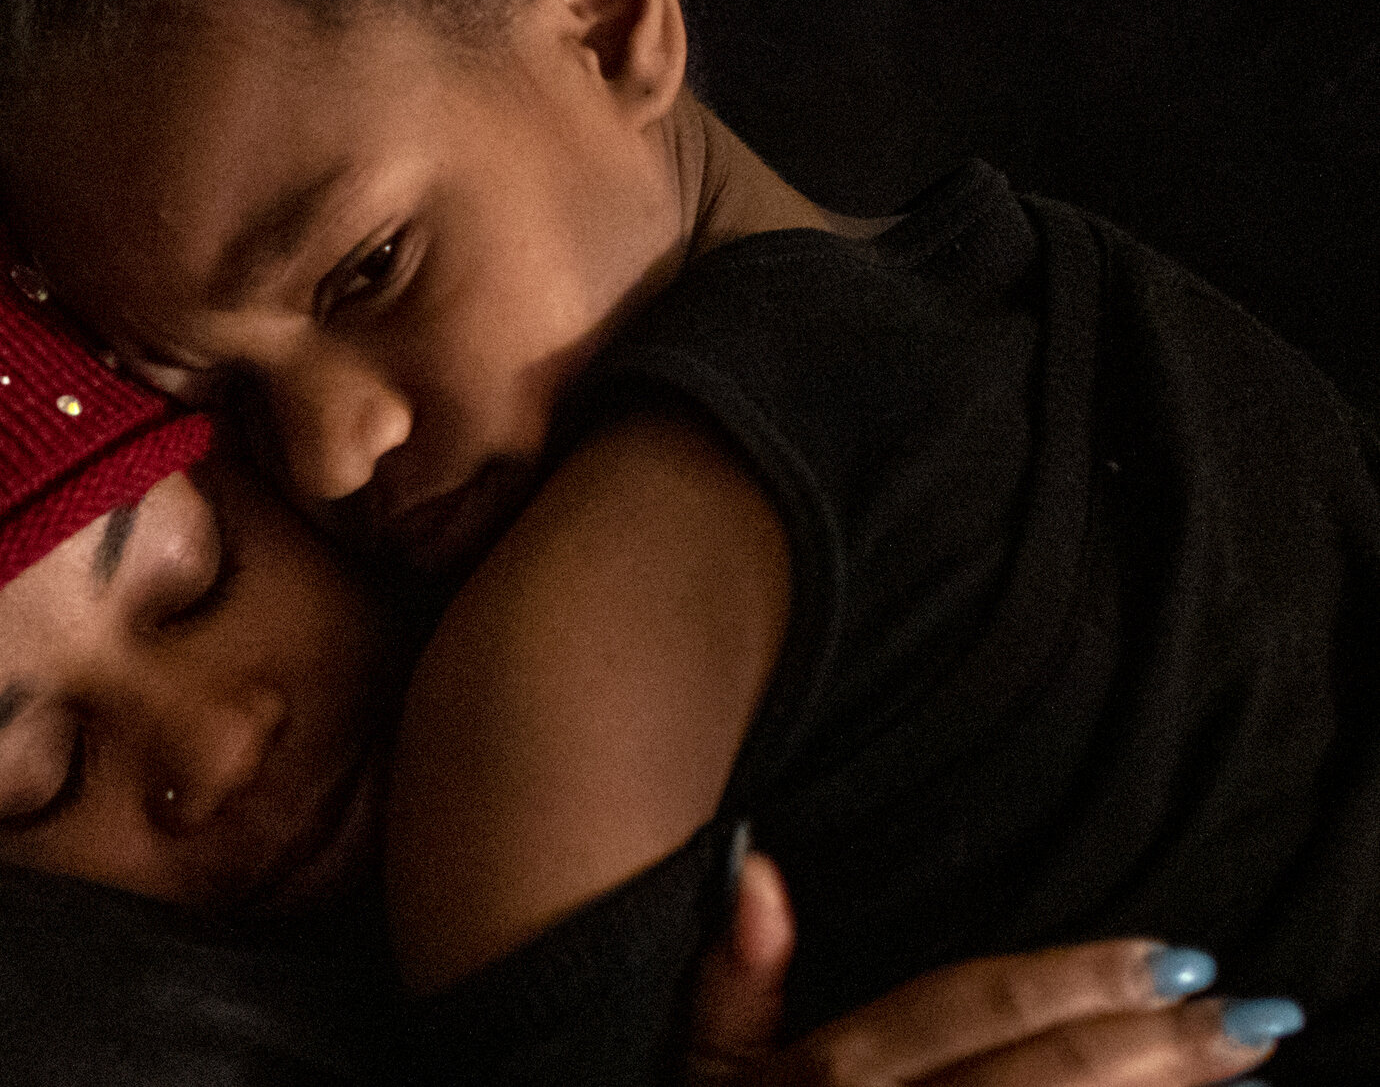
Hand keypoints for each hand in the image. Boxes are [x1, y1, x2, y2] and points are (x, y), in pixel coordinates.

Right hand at [684, 850, 1297, 1084]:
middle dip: (1143, 1044)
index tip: (1160, 953)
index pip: (962, 1014)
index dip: (1065, 983)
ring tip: (1236, 1063)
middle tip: (1233, 1007)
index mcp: (818, 1082)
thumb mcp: (697, 1063)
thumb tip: (755, 868)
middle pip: (1032, 1083)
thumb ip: (732, 973)